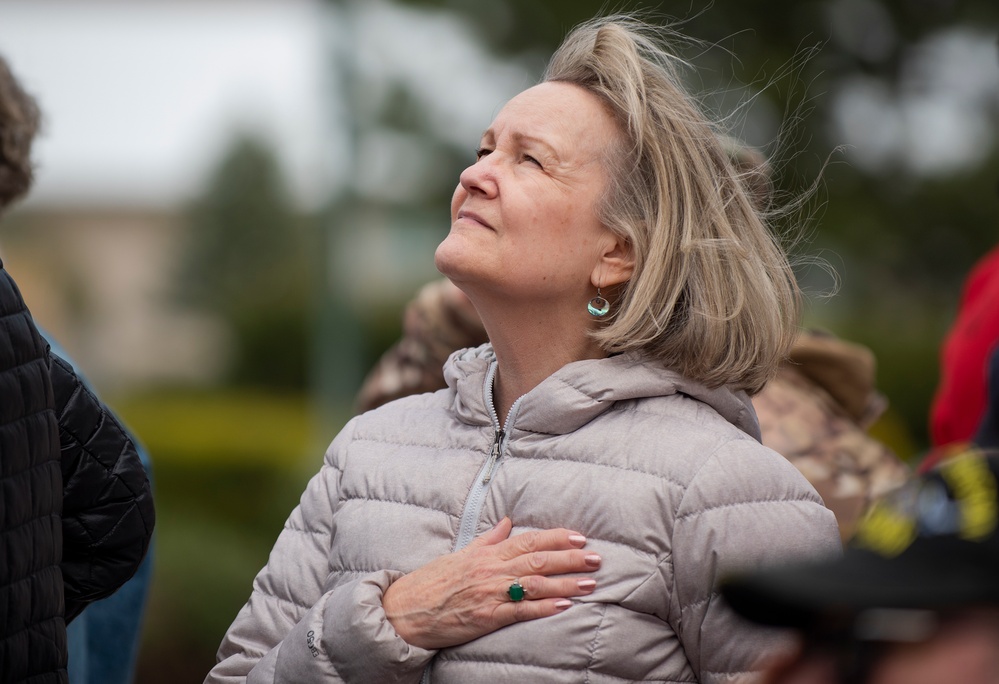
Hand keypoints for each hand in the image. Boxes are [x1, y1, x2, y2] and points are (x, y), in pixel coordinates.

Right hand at [382, 517, 600, 649]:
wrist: (405, 610)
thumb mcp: (460, 554)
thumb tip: (507, 522)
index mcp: (487, 553)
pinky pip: (520, 611)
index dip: (557, 538)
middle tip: (596, 558)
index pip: (529, 540)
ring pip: (534, 584)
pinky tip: (564, 606)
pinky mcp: (486, 616)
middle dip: (570, 558)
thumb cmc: (432, 582)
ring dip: (565, 583)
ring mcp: (489, 592)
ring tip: (589, 583)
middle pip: (538, 559)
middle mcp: (491, 569)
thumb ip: (487, 539)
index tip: (580, 537)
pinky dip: (544, 608)